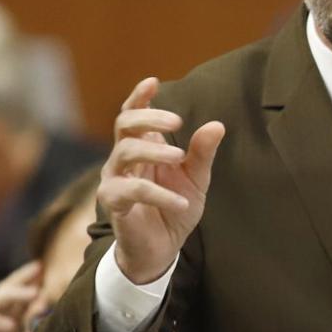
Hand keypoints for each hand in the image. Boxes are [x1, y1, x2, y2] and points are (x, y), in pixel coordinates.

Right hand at [98, 77, 224, 283]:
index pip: (133, 114)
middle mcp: (124, 159)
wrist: (162, 249)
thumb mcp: (196, 179)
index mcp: (143, 147)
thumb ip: (202, 153)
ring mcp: (115, 180)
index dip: (139, 96)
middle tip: (177, 120)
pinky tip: (182, 201)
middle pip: (125, 125)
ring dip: (154, 151)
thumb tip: (217, 124)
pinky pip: (131, 191)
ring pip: (124, 152)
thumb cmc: (175, 207)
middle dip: (149, 117)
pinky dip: (159, 194)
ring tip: (179, 157)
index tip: (153, 81)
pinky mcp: (114, 204)